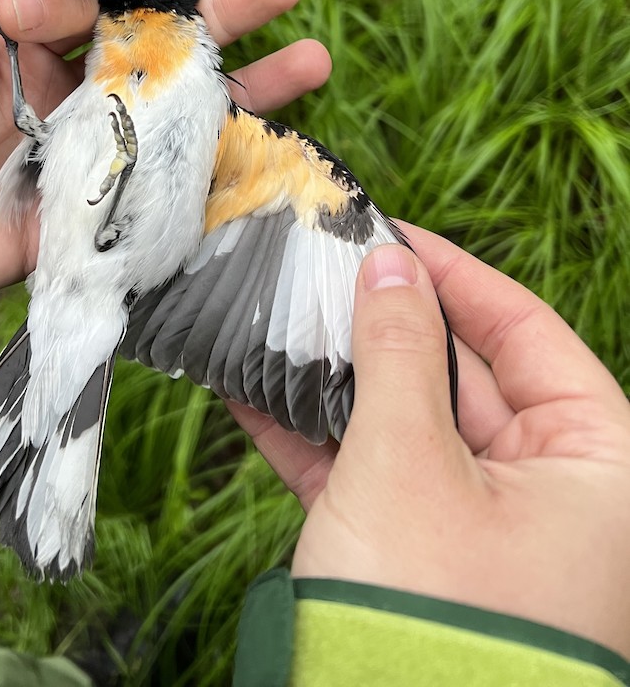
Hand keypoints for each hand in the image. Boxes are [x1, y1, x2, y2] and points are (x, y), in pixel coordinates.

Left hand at [0, 0, 330, 312]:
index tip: (26, 21)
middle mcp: (66, 91)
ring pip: (174, 122)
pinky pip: (153, 203)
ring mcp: (79, 160)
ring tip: (312, 62)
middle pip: (162, 50)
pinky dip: (209, 184)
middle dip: (227, 17)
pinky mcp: (79, 226)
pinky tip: (268, 160)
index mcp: (30, 32)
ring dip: (245, 94)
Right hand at [229, 225, 629, 657]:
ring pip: (409, 424)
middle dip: (384, 323)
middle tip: (322, 270)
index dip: (455, 276)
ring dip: (340, 378)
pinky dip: (316, 438)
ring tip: (279, 320)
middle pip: (464, 375)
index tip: (391, 233)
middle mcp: (554, 495)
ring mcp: (484, 531)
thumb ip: (400, 349)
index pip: (528, 334)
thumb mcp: (410, 461)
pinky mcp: (420, 561)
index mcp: (598, 466)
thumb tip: (390, 263)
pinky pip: (372, 476)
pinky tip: (255, 391)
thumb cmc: (429, 617)